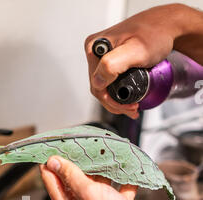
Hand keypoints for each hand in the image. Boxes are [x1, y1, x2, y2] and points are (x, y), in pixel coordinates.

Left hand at [40, 156, 166, 199]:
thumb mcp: (90, 194)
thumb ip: (71, 177)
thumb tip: (53, 163)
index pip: (52, 182)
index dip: (51, 164)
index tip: (51, 147)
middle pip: (75, 179)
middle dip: (79, 162)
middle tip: (80, 143)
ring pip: (98, 182)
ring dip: (103, 169)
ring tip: (106, 153)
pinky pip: (118, 188)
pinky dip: (123, 180)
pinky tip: (129, 170)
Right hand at [84, 4, 186, 118]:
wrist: (166, 27)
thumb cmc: (154, 35)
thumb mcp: (134, 51)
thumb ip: (112, 65)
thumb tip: (98, 82)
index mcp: (94, 48)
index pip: (96, 85)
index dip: (111, 101)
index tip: (129, 106)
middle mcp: (96, 51)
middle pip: (100, 88)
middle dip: (115, 104)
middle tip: (133, 110)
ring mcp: (103, 56)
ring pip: (105, 87)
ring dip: (117, 102)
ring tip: (133, 108)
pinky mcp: (112, 60)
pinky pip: (111, 82)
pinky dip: (119, 93)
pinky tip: (128, 99)